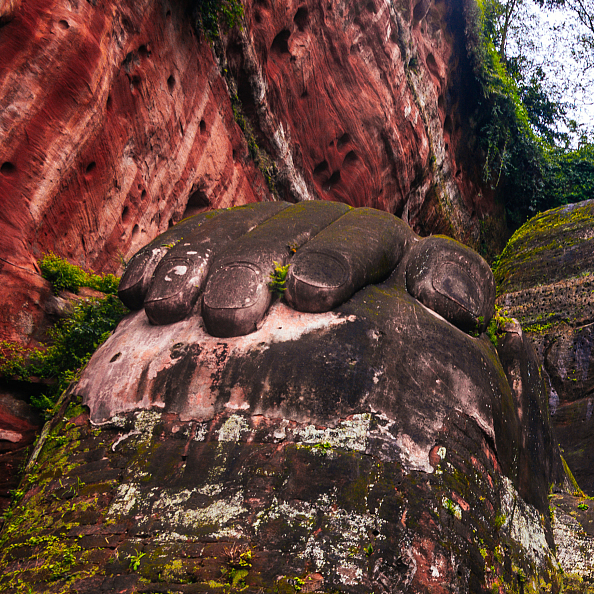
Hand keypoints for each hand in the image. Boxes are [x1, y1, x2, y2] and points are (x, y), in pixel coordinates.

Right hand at [115, 203, 491, 335]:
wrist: (357, 362)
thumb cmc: (409, 364)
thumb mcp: (444, 338)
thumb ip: (457, 302)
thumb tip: (452, 301)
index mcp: (392, 249)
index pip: (366, 240)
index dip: (338, 260)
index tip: (308, 294)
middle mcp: (331, 229)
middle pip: (287, 234)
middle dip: (254, 269)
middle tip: (228, 317)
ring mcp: (275, 230)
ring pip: (232, 235)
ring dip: (197, 268)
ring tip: (170, 310)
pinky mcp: (226, 241)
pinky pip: (189, 242)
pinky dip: (161, 263)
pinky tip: (136, 294)